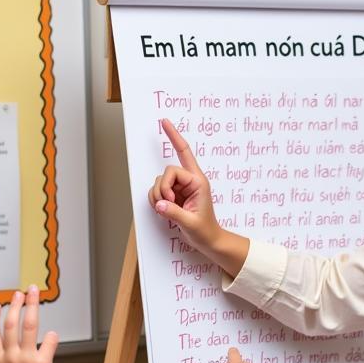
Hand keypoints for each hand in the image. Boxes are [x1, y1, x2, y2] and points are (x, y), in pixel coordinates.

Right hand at [0, 285, 58, 362]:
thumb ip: (3, 356)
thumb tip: (10, 344)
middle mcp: (11, 355)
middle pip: (11, 324)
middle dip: (16, 305)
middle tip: (20, 293)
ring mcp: (26, 358)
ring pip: (27, 327)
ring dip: (30, 308)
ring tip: (32, 297)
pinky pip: (48, 344)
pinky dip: (51, 337)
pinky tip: (53, 333)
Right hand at [149, 119, 219, 253]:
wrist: (208, 241)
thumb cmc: (205, 231)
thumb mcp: (191, 223)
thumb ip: (174, 213)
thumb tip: (160, 204)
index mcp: (198, 181)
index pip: (183, 155)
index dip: (174, 137)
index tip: (164, 122)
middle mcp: (189, 181)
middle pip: (166, 172)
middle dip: (163, 189)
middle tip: (169, 204)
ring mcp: (179, 188)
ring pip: (159, 182)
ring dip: (158, 196)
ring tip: (169, 210)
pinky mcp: (172, 196)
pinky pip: (156, 192)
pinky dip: (155, 201)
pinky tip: (164, 210)